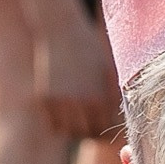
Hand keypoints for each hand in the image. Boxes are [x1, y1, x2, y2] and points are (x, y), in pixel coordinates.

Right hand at [36, 16, 121, 140]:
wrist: (61, 29)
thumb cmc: (89, 49)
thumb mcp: (107, 71)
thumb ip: (112, 96)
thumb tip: (121, 117)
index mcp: (100, 99)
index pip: (105, 129)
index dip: (104, 129)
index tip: (102, 124)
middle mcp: (80, 104)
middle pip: (86, 134)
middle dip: (88, 130)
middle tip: (88, 124)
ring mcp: (59, 102)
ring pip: (67, 131)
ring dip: (72, 128)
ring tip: (75, 118)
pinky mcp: (44, 98)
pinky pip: (52, 123)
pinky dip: (57, 122)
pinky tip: (62, 112)